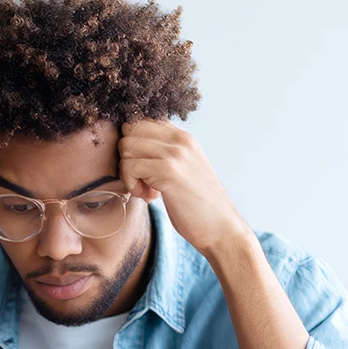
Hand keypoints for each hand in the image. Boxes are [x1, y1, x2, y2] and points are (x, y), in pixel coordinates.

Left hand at [118, 119, 250, 254]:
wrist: (221, 228)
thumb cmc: (198, 206)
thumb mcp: (183, 171)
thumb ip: (164, 155)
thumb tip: (131, 148)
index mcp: (183, 136)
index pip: (141, 120)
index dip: (133, 144)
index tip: (144, 168)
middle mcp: (180, 138)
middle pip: (130, 129)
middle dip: (127, 156)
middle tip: (142, 180)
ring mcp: (175, 152)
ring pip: (126, 146)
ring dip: (128, 173)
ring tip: (147, 190)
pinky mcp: (168, 170)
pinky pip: (130, 166)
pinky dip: (132, 185)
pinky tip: (150, 197)